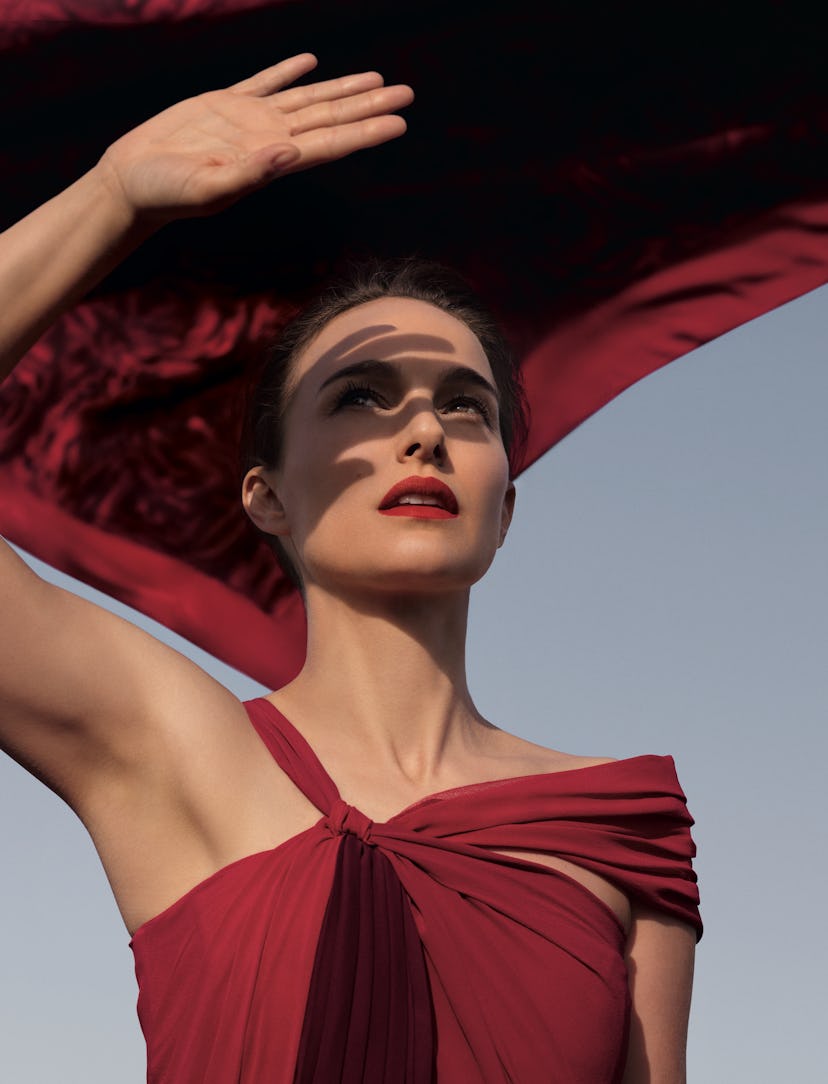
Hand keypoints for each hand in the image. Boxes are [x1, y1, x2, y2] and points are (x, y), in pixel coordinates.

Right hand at [96, 53, 413, 223]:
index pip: (331, 144)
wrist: (131, 183)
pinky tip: (311, 61)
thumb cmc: (166, 194)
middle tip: (407, 93)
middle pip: (331, 119)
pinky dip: (289, 71)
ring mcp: (249, 121)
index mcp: (272, 161)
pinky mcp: (224, 105)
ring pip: (308, 99)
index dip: (366, 131)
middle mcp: (270, 140)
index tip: (400, 122)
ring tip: (377, 77)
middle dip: (369, 105)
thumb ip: (248, 174)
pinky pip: (266, 82)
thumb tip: (289, 152)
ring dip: (343, 89)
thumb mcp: (207, 188)